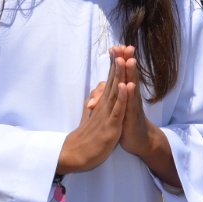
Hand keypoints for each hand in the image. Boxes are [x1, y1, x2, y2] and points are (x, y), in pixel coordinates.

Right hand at [56, 49, 126, 173]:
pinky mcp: (110, 126)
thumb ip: (95, 104)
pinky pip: (118, 110)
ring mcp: (106, 115)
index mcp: (101, 103)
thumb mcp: (91, 117)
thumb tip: (97, 93)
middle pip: (112, 81)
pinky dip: (123, 98)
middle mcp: (103, 105)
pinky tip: (126, 86)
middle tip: (122, 46)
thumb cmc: (85, 137)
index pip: (108, 80)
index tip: (118, 49)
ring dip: (120, 75)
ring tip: (124, 59)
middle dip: (118, 63)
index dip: (114, 65)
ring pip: (115, 92)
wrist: (76, 155)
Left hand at [105, 45, 181, 186]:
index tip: (115, 46)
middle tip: (124, 46)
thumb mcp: (116, 105)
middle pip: (127, 75)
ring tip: (128, 60)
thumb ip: (109, 95)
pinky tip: (129, 86)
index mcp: (124, 92)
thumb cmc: (126, 121)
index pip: (120, 73)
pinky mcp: (132, 117)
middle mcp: (130, 95)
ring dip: (130, 73)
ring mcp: (132, 105)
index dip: (117, 60)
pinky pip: (130, 104)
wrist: (139, 139)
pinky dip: (129, 95)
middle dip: (125, 60)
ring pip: (131, 86)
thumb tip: (101, 84)